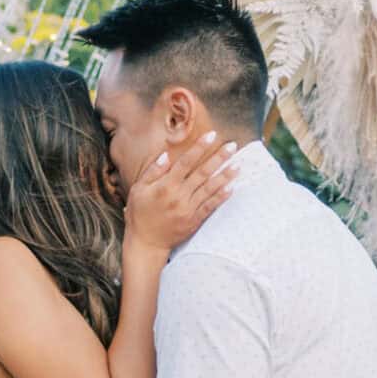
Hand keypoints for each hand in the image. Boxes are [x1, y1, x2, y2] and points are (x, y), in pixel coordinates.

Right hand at [123, 131, 239, 254]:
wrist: (146, 242)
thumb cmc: (139, 213)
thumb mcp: (138, 189)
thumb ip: (153, 171)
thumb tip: (166, 155)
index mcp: (165, 186)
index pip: (185, 162)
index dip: (199, 147)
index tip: (212, 135)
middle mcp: (179, 196)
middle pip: (202, 173)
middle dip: (219, 158)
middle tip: (233, 146)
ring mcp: (188, 209)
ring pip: (210, 189)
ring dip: (225, 176)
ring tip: (238, 164)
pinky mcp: (194, 220)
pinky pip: (210, 206)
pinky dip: (221, 197)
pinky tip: (232, 187)